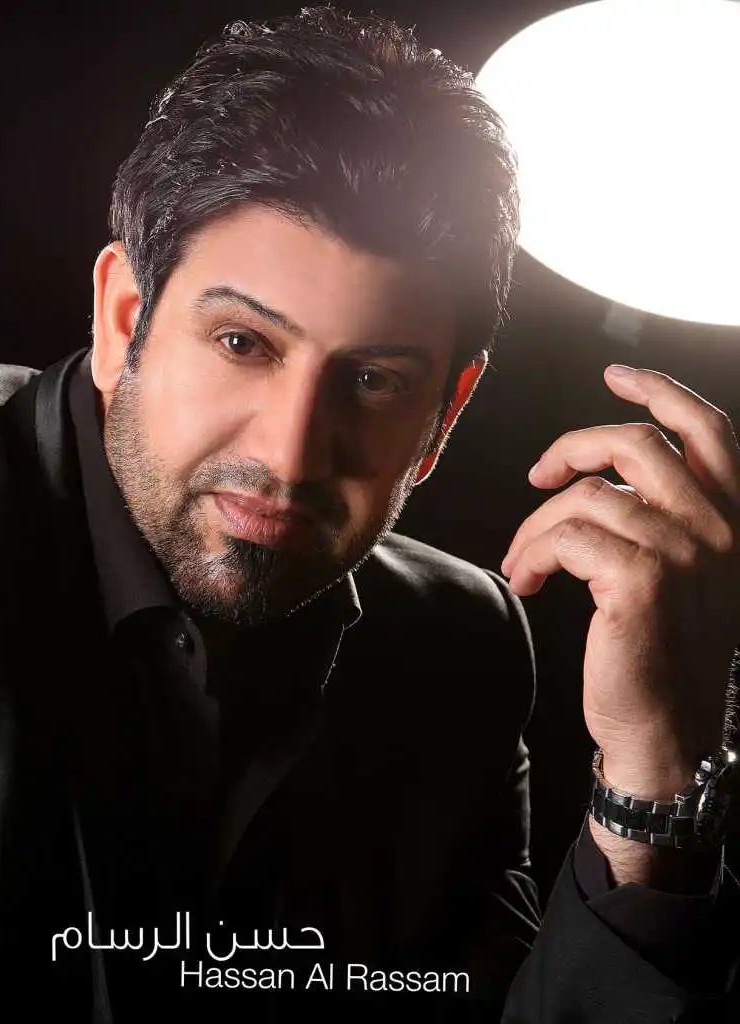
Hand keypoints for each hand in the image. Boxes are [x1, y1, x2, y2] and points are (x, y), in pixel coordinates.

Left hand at [501, 365, 738, 800]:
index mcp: (732, 519)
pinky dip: (533, 552)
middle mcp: (718, 527)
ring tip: (525, 559)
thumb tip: (599, 480)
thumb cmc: (662, 652)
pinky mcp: (641, 580)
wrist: (668, 730)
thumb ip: (662, 519)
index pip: (708, 429)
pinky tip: (528, 579)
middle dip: (573, 447)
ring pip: (586, 496)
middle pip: (635, 445)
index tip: (615, 374)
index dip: (659, 391)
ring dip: (537, 524)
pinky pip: (566, 535)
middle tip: (539, 473)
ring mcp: (683, 551)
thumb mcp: (680, 574)